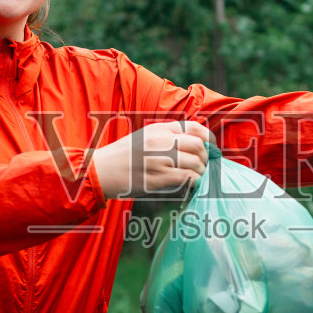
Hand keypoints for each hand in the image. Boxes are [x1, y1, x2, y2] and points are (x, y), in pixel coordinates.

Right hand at [91, 119, 214, 198]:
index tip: (212, 147)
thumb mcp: (145, 137)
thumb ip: (167, 137)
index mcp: (159, 129)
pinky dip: (194, 182)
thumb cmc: (124, 156)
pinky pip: (187, 178)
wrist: (101, 171)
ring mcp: (160, 160)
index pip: (194, 128)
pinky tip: (190, 185)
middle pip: (199, 146)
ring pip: (196, 163)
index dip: (209, 138)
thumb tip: (195, 143)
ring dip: (201, 172)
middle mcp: (161, 141)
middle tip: (203, 166)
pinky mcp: (158, 178)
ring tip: (196, 177)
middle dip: (206, 157)